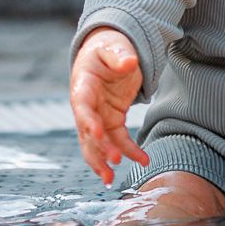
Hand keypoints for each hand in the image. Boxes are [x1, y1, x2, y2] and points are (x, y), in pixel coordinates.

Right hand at [69, 27, 149, 184]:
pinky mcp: (111, 120)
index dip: (88, 121)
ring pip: (96, 143)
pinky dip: (128, 152)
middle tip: (112, 161)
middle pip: (86, 131)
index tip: (97, 133)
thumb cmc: (108, 47)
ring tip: (111, 179)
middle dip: (97, 148)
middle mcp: (86, 104)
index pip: (82, 106)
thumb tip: (129, 62)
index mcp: (82, 85)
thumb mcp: (113, 47)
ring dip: (103, 161)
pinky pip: (117, 140)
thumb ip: (119, 55)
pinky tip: (142, 160)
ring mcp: (97, 115)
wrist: (109, 52)